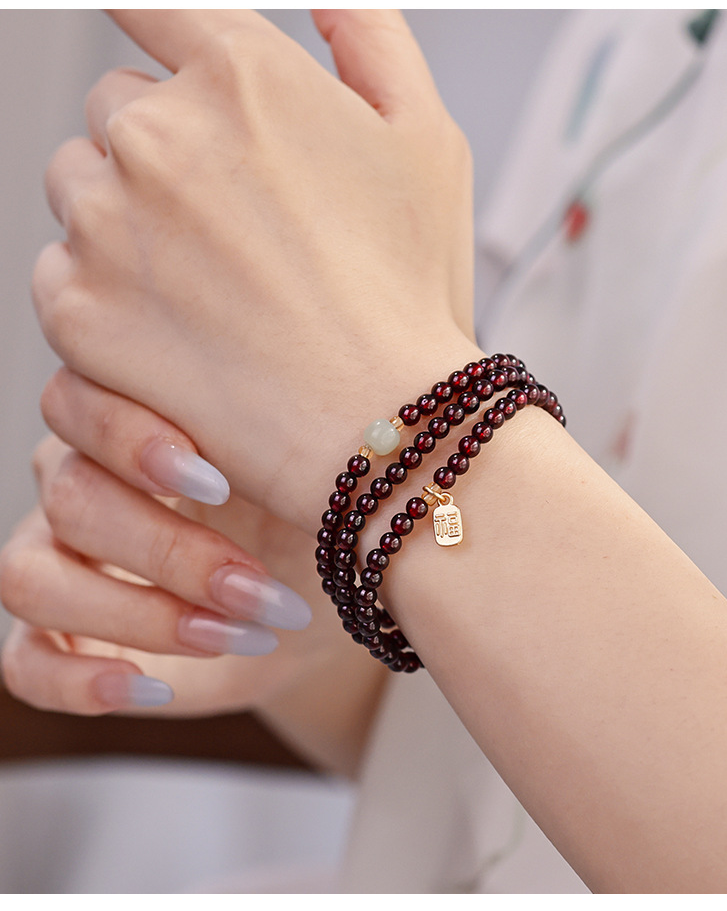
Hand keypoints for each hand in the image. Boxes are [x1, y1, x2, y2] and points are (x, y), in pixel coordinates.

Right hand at [0, 369, 383, 773]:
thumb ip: (292, 419)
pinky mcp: (64, 639)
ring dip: (140, 614)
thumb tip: (350, 382)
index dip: (134, 443)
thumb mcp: (312, 467)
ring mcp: (64, 561)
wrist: (318, 600)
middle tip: (257, 586)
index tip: (225, 484)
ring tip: (240, 633)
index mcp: (134, 423)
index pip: (77, 402)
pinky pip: (23, 663)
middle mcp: (85, 482)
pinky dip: (81, 681)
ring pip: (32, 577)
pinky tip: (153, 688)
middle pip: (69, 497)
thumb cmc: (312, 517)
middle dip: (170, 550)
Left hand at [34, 9, 478, 526]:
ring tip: (207, 288)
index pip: (149, 4)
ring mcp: (105, 222)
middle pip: (116, 109)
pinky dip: (103, 293)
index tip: (156, 58)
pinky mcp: (77, 308)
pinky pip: (58, 272)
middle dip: (162, 154)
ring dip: (124, 221)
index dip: (150, 23)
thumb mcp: (427, 139)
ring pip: (77, 188)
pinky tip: (175, 330)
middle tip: (230, 228)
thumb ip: (370, 35)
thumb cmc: (408, 290)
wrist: (377, 422)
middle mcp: (156, 133)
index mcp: (239, 74)